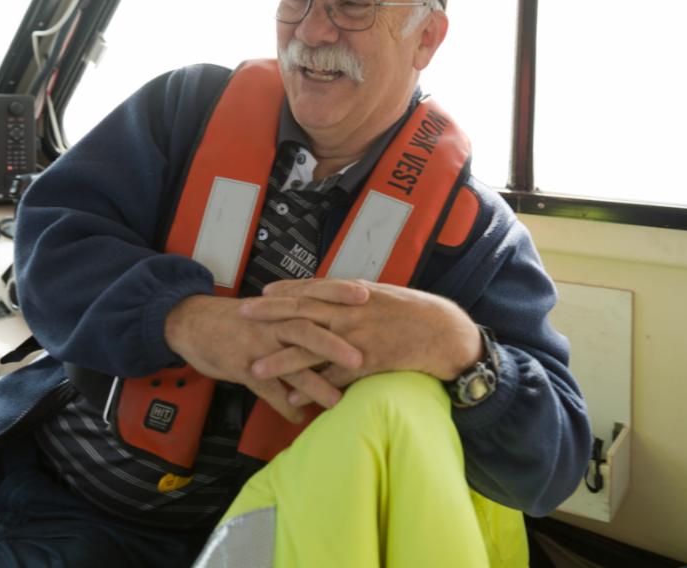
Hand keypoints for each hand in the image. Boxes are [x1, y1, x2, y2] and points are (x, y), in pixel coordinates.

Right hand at [163, 286, 366, 421]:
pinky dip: (283, 406)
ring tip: (337, 401)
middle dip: (334, 345)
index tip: (367, 296)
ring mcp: (256, 346)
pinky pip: (266, 389)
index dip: (338, 294)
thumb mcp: (268, 307)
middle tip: (361, 359)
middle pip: (306, 329)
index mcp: (280, 305)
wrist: (193, 323)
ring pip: (288, 364)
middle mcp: (270, 323)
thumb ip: (298, 311)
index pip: (314, 294)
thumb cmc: (238, 317)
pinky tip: (299, 419)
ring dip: (314, 384)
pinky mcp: (241, 367)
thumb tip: (333, 317)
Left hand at [240, 280, 482, 405]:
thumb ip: (355, 297)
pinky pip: (333, 378)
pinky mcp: (367, 363)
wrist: (445, 332)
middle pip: (302, 312)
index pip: (312, 289)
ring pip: (311, 349)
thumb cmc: (415, 313)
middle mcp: (351, 312)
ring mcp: (357, 338)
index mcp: (354, 294)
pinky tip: (291, 398)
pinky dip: (312, 388)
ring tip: (254, 368)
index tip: (262, 294)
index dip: (285, 291)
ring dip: (281, 360)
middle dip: (270, 314)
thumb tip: (334, 296)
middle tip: (242, 315)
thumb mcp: (383, 296)